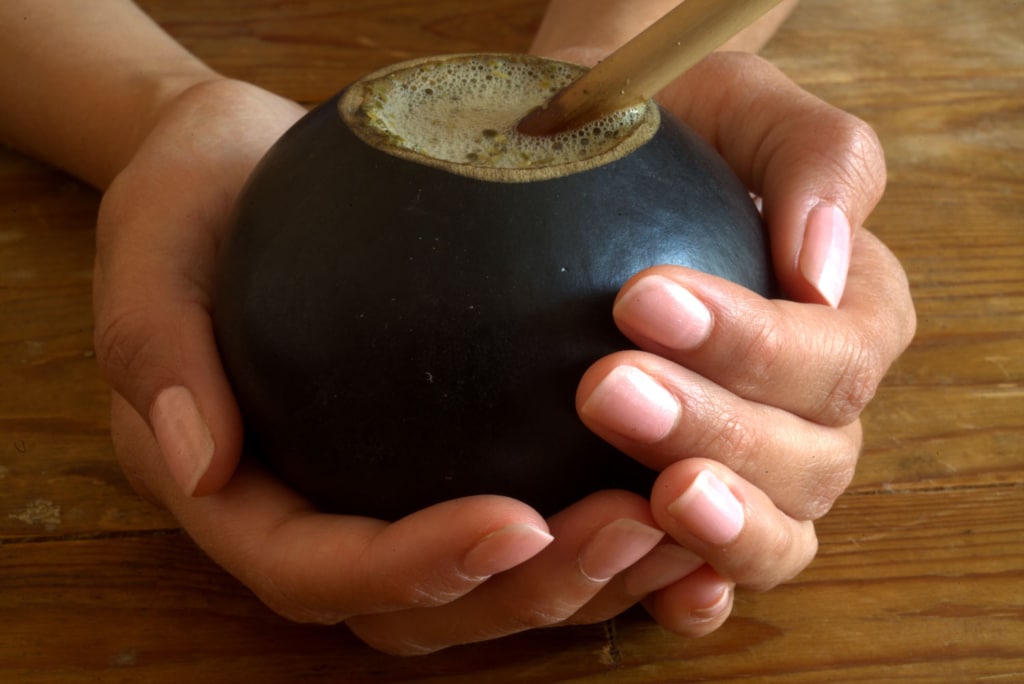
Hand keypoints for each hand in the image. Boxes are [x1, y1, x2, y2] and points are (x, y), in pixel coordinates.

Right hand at [95, 77, 677, 652]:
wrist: (240, 166)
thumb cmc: (191, 196)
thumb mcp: (149, 244)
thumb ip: (157, 352)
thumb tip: (198, 464)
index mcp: (235, 491)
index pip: (318, 568)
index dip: (415, 566)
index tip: (516, 519)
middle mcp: (312, 516)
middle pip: (421, 603)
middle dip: (527, 590)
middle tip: (629, 528)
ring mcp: (381, 497)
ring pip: (487, 585)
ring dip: (585, 575)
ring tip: (677, 522)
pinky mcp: (438, 463)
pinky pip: (526, 516)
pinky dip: (600, 523)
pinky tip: (683, 484)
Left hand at [558, 51, 915, 636]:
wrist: (613, 158)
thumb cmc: (690, 132)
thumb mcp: (753, 110)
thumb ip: (818, 164)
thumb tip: (824, 266)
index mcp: (852, 316)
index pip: (830, 353)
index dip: (750, 342)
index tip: (643, 298)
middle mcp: (820, 409)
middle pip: (806, 454)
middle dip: (710, 426)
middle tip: (607, 387)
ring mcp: (763, 470)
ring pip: (778, 532)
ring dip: (718, 521)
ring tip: (653, 494)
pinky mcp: (698, 508)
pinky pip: (719, 575)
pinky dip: (700, 591)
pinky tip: (664, 587)